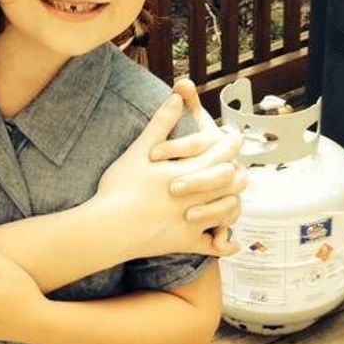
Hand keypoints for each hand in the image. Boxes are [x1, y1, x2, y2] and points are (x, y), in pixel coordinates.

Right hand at [96, 92, 244, 258]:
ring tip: (232, 196)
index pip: (221, 153)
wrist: (106, 227)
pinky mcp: (184, 242)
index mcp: (185, 171)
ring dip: (234, 201)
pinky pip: (211, 246)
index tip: (233, 137)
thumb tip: (176, 97)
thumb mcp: (138, 152)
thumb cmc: (118, 189)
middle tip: (237, 165)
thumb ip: (161, 124)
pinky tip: (228, 243)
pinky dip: (223, 245)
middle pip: (231, 180)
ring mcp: (192, 221)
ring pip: (228, 210)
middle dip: (236, 170)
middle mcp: (194, 196)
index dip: (231, 143)